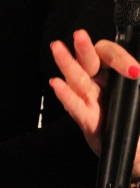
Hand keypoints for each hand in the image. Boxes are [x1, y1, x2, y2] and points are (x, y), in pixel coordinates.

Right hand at [50, 30, 139, 175]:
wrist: (138, 152)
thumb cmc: (137, 123)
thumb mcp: (139, 97)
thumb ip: (136, 85)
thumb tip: (136, 69)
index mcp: (115, 75)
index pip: (110, 56)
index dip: (119, 58)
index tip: (134, 71)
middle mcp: (100, 85)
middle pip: (90, 62)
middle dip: (84, 49)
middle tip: (79, 35)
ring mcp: (91, 101)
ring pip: (77, 79)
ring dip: (66, 63)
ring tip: (57, 49)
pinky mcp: (87, 121)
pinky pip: (75, 107)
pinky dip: (66, 95)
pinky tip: (56, 84)